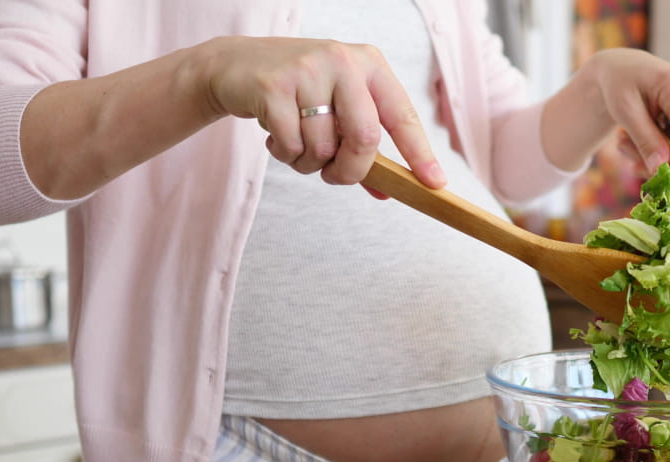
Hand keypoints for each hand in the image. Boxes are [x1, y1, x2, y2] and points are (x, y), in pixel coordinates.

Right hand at [201, 36, 445, 188]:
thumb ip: (361, 147)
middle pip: (365, 138)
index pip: (402, 115)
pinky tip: (275, 136)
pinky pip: (291, 145)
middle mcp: (343, 61)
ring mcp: (307, 70)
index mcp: (369, 64)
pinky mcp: (274, 86)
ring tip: (296, 142)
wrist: (235, 66)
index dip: (419, 153)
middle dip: (351, 171)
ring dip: (309, 163)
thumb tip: (387, 191)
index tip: (434, 184)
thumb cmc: (298, 93)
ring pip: (323, 148)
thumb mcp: (337, 110)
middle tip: (335, 177)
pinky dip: (284, 154)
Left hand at [581, 48, 669, 173]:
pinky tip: (642, 138)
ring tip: (630, 141)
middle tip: (635, 165)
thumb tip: (662, 169)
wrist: (622, 69)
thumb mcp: (624, 111)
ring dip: (658, 155)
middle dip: (664, 161)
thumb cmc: (619, 85)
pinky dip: (662, 148)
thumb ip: (644, 140)